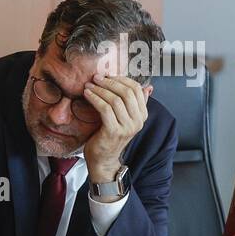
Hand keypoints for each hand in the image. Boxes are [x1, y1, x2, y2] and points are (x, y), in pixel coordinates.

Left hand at [82, 74, 152, 192]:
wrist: (103, 159)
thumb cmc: (110, 136)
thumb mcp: (124, 117)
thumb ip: (133, 103)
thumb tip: (147, 86)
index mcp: (142, 115)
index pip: (136, 89)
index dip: (121, 79)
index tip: (107, 75)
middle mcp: (138, 121)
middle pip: (126, 92)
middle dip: (109, 82)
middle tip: (96, 77)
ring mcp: (127, 127)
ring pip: (115, 99)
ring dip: (100, 89)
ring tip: (88, 85)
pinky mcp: (114, 131)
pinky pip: (105, 109)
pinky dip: (95, 98)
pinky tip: (87, 94)